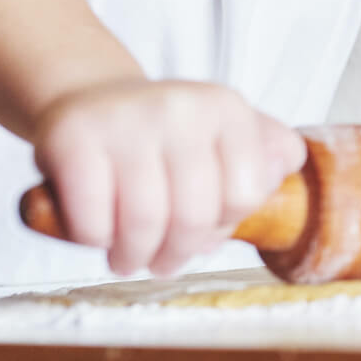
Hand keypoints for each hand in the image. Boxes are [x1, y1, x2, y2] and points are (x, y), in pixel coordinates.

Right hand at [31, 79, 303, 276]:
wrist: (88, 100)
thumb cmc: (161, 136)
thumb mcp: (221, 133)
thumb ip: (264, 152)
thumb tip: (287, 166)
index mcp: (225, 107)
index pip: (245, 194)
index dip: (222, 227)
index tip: (204, 230)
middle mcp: (180, 106)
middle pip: (194, 217)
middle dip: (175, 255)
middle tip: (160, 261)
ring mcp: (125, 120)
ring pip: (143, 224)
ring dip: (133, 257)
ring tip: (128, 257)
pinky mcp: (72, 139)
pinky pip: (92, 222)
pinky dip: (92, 240)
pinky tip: (96, 230)